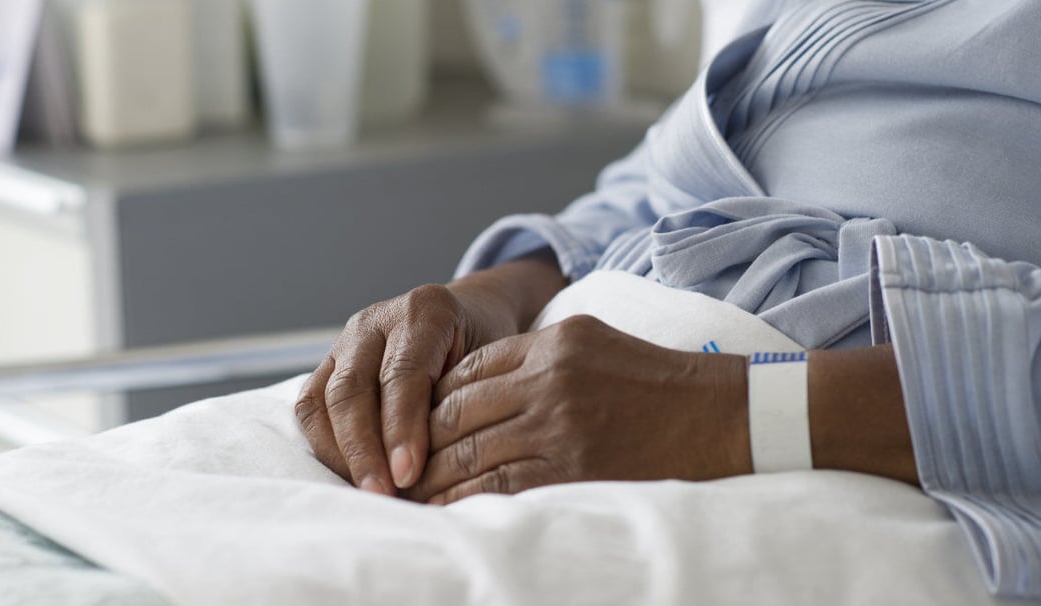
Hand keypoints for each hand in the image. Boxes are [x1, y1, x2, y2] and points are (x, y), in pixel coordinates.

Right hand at [294, 255, 566, 495]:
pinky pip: (311, 407)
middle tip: (384, 495)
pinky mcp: (328, 365)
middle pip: (353, 388)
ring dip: (342, 453)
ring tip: (368, 494)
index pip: (402, 374)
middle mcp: (376, 321)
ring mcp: (345, 341)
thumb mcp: (491, 364)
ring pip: (323, 399)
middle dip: (364, 449)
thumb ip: (465, 403)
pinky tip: (352, 476)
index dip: (402, 428)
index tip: (408, 475)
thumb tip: (443, 472)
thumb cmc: (487, 348)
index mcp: (424, 312)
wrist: (472, 314)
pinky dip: (327, 446)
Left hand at [407, 315, 751, 504]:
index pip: (466, 372)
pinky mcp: (575, 470)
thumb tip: (471, 382)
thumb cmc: (653, 379)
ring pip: (471, 453)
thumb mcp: (590, 341)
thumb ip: (531, 354)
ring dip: (433, 477)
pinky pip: (502, 487)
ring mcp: (561, 427)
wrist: (721, 415)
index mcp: (551, 344)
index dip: (430, 401)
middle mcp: (549, 381)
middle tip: (394, 465)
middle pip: (457, 413)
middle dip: (419, 442)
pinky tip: (447, 510)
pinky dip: (466, 501)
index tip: (411, 425)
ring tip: (409, 494)